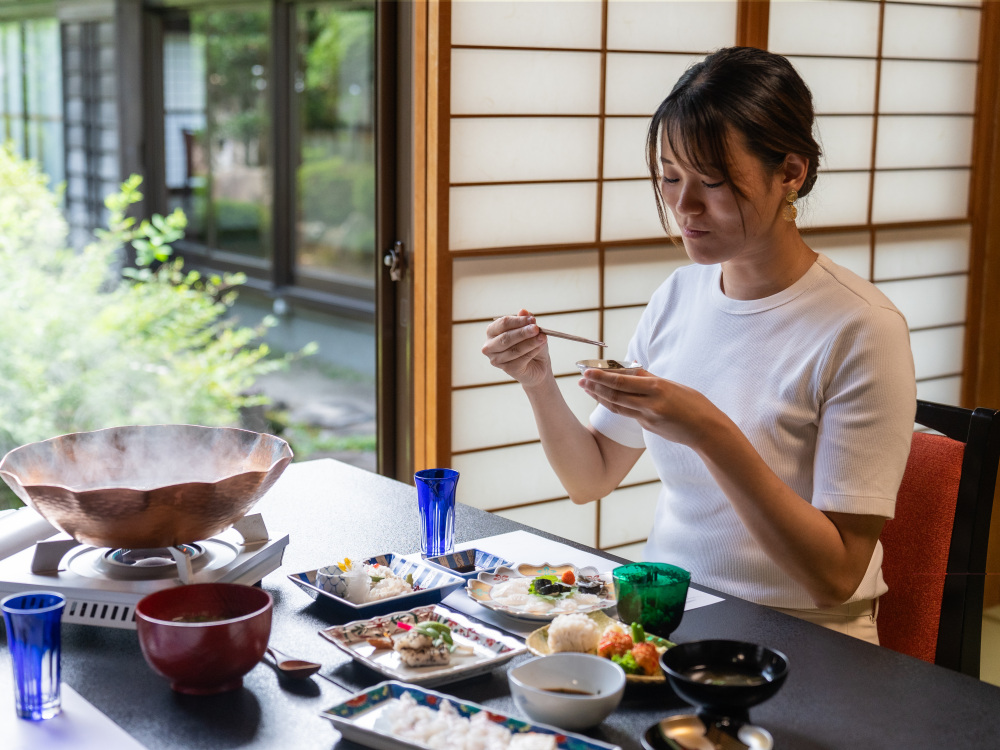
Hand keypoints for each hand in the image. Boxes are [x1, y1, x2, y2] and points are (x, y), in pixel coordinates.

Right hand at [482, 309, 552, 388]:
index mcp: (492, 332)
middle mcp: (490, 346)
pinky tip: (540, 346)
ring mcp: (497, 360)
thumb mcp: (530, 330)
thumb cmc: (530, 344)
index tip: (533, 319)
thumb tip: (523, 311)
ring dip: (530, 342)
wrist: (538, 365)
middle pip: (505, 338)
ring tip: (543, 337)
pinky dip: (532, 351)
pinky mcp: (508, 369)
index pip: (502, 324)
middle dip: (522, 332)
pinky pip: (521, 359)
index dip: (518, 321)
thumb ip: (525, 321)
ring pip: (514, 349)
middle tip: (536, 328)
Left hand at [579, 368, 721, 448]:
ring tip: (586, 388)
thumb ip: (650, 378)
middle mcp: (650, 403)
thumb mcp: (673, 385)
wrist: (707, 431)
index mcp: (658, 388)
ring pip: (617, 405)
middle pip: (615, 394)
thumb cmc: (694, 404)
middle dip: (595, 386)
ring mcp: (648, 418)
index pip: (622, 381)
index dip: (601, 376)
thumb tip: (630, 368)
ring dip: (599, 396)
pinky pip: (627, 414)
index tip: (588, 370)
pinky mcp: (647, 427)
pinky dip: (614, 404)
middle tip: (580, 378)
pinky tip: (604, 398)